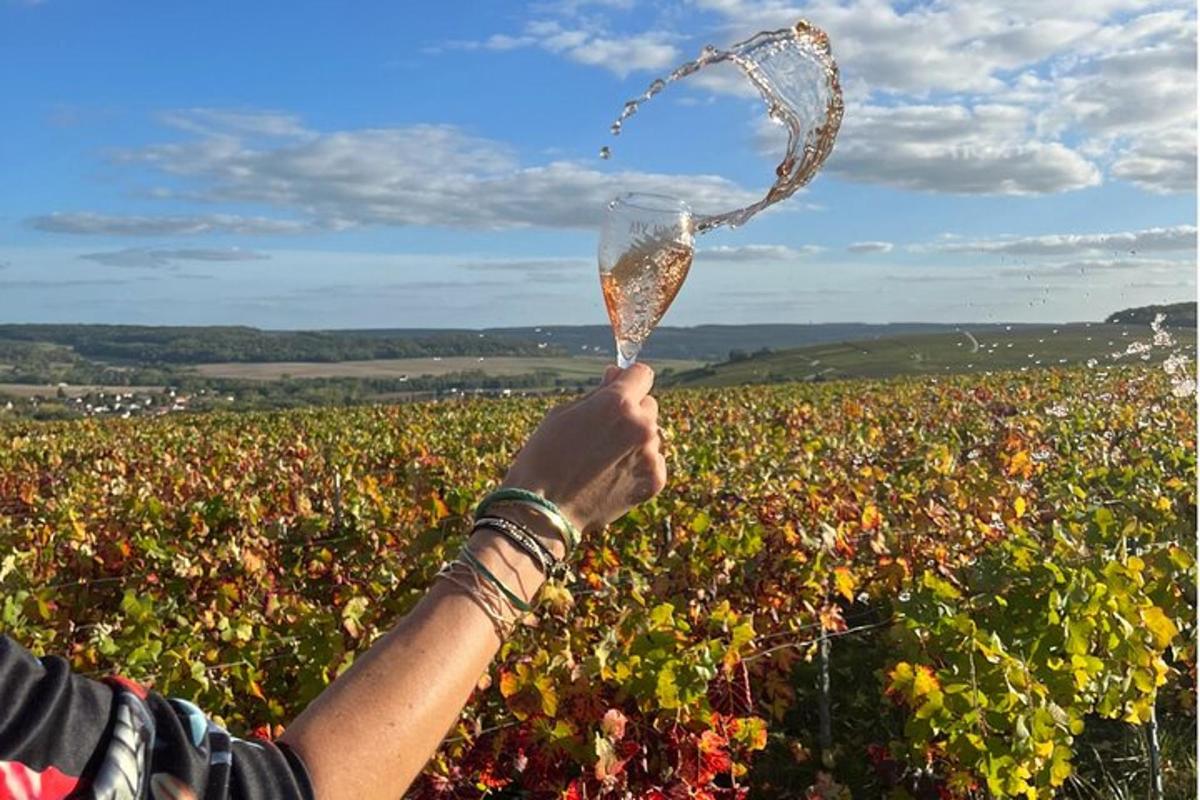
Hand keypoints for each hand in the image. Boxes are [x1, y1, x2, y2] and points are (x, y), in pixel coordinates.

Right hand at [502, 363, 666, 536]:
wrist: (543, 510)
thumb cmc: (545, 456)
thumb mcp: (563, 413)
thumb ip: (597, 394)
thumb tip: (617, 376)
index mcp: (617, 403)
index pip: (641, 374)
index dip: (628, 380)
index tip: (618, 388)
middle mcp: (640, 425)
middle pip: (648, 405)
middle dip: (631, 412)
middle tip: (603, 432)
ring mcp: (650, 455)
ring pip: (652, 435)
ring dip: (636, 440)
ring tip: (604, 459)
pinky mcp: (655, 480)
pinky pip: (654, 461)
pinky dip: (638, 465)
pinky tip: (613, 475)